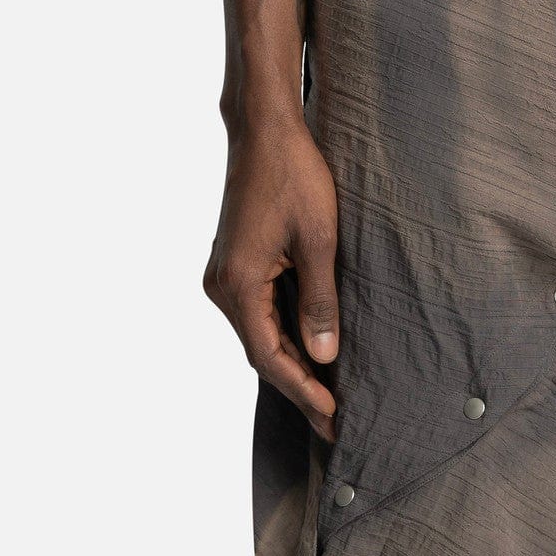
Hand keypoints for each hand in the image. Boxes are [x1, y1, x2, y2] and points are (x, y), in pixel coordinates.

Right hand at [204, 115, 340, 441]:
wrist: (264, 131)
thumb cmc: (294, 176)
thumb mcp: (320, 241)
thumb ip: (320, 302)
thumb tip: (324, 357)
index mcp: (238, 285)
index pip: (270, 357)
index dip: (303, 391)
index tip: (333, 417)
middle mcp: (221, 286)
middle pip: (261, 354)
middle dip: (300, 389)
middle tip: (335, 424)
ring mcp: (222, 277)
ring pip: (258, 337)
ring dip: (292, 366)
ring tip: (327, 398)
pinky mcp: (232, 267)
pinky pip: (257, 316)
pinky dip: (283, 340)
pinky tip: (310, 356)